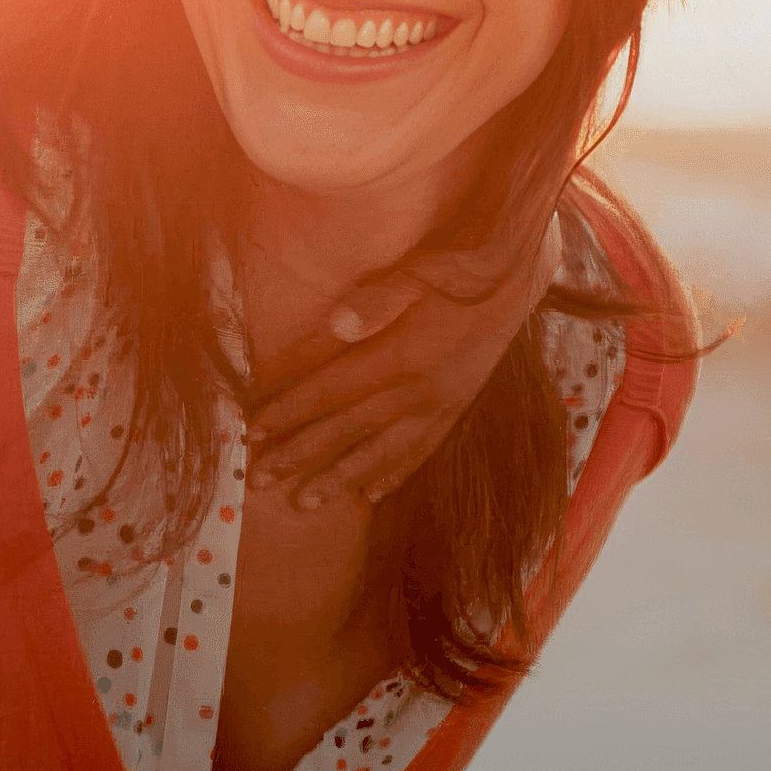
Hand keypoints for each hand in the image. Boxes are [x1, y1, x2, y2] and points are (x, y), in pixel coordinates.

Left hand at [244, 211, 562, 509]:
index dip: (289, 412)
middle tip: (260, 481)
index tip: (251, 432)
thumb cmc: (460, 266)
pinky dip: (394, 473)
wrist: (519, 274)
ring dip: (340, 478)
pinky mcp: (458, 406)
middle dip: (301, 456)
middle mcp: (422, 392)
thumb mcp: (420, 270)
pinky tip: (371, 494)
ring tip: (305, 503)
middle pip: (348, 430)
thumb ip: (379, 299)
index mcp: (404, 358)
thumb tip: (337, 324)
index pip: (331, 392)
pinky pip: (421, 450)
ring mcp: (442, 404)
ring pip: (382, 452)